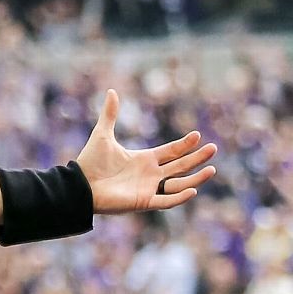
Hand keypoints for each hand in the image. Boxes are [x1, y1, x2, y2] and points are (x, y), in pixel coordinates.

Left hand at [76, 89, 216, 213]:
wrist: (79, 184)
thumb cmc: (90, 162)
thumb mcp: (103, 134)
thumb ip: (110, 114)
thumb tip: (112, 91)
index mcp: (144, 160)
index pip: (171, 152)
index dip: (184, 145)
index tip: (197, 135)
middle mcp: (150, 174)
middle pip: (180, 166)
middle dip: (197, 158)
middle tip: (214, 148)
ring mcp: (148, 189)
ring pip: (179, 184)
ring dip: (195, 178)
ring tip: (212, 169)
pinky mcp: (143, 202)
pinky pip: (166, 201)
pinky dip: (179, 197)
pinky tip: (193, 190)